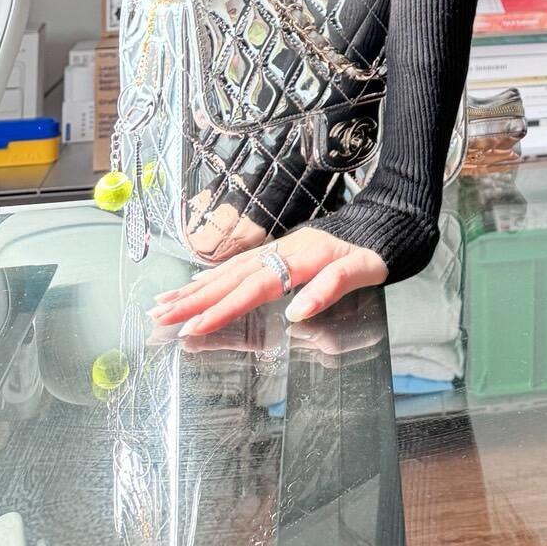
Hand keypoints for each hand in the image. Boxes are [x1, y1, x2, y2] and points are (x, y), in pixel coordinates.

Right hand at [147, 225, 387, 336]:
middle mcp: (283, 252)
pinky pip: (240, 264)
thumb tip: (294, 313)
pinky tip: (197, 283)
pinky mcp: (281, 249)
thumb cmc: (377, 249)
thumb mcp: (365, 270)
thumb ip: (330, 289)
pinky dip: (214, 275)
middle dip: (193, 300)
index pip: (253, 288)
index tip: (192, 327)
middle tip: (157, 316)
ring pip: (230, 270)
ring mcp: (279, 249)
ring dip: (195, 288)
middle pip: (231, 278)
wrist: (389, 218)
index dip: (222, 309)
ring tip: (163, 302)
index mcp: (300, 259)